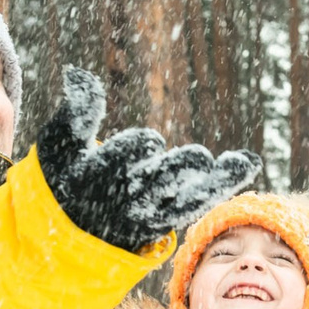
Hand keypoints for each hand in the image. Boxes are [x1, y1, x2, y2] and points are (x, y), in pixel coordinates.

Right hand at [36, 68, 258, 251]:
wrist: (69, 233)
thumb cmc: (65, 178)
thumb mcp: (60, 144)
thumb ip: (76, 111)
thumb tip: (77, 74)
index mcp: (98, 178)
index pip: (121, 161)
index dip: (138, 150)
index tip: (151, 142)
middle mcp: (127, 198)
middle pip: (157, 183)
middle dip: (179, 170)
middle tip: (200, 156)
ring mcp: (149, 212)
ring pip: (186, 197)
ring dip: (216, 180)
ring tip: (244, 162)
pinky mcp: (166, 219)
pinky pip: (198, 203)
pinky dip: (223, 183)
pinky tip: (247, 163)